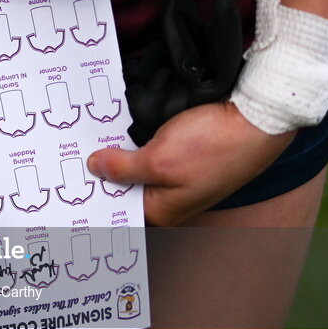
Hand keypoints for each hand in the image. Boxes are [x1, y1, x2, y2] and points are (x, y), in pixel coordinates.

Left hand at [87, 101, 294, 226]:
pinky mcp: (188, 154)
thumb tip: (94, 167)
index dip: (92, 193)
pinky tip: (116, 127)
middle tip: (69, 154)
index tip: (66, 180)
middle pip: (125, 186)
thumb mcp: (158, 159)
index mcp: (163, 210)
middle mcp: (171, 198)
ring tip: (87, 138)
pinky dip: (136, 141)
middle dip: (102, 170)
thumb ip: (123, 166)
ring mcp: (180, 176)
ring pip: (138, 166)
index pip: (116, 208)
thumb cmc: (215, 145)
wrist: (261, 118)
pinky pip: (152, 150)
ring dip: (118, 152)